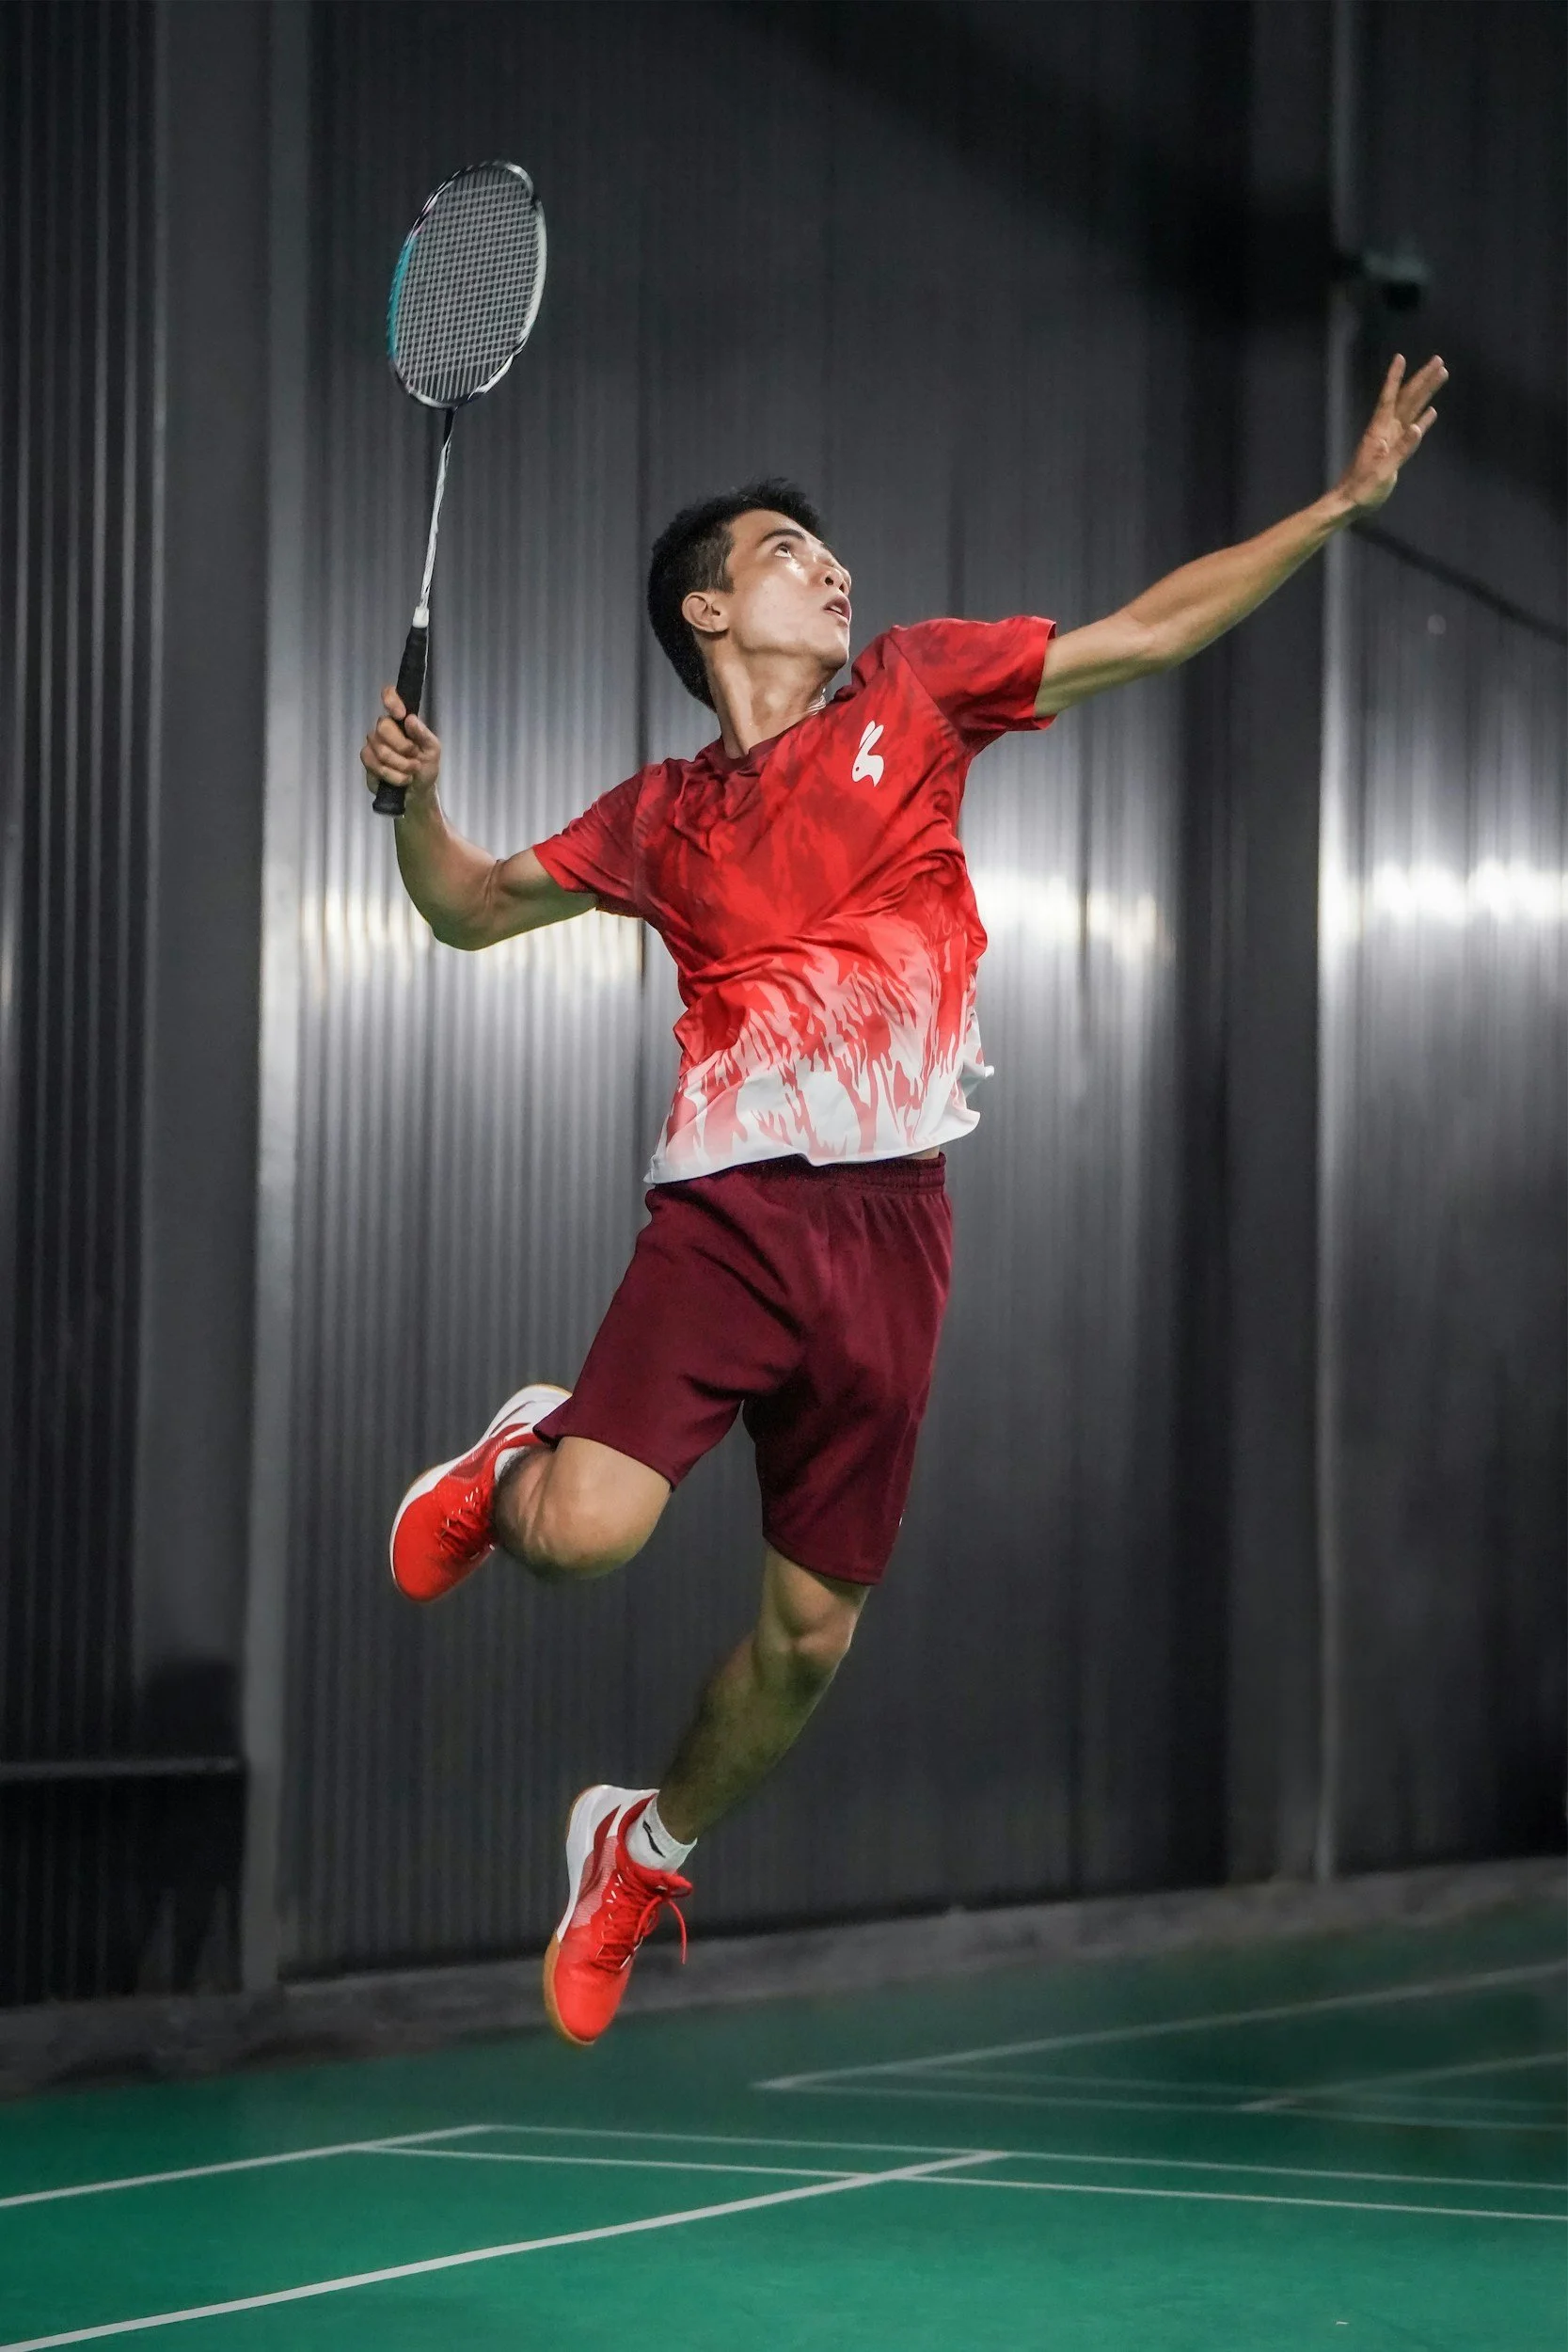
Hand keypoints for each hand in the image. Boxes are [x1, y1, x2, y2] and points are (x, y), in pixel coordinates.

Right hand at [360, 686, 440, 801]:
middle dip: (402, 746)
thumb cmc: (426, 767)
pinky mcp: (368, 760)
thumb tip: (410, 719)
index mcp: (402, 720)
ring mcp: (374, 743)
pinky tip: (401, 779)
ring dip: (401, 765)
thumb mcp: (433, 751)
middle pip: (383, 726)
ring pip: (380, 749)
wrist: (418, 792)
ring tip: (411, 772)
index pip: (390, 696)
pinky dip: (392, 775)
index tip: (400, 715)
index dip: (391, 700)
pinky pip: (374, 764)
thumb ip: (424, 734)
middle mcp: (385, 728)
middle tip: (415, 757)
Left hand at [1338, 353, 1446, 514]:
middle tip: (1439, 361)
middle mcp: (1385, 431)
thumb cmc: (1362, 490)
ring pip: (1411, 410)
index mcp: (1380, 432)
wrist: (1348, 503)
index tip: (1401, 357)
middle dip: (1422, 379)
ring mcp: (1390, 439)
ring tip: (1440, 376)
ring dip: (1425, 393)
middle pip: (1406, 399)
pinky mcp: (1393, 450)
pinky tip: (1431, 412)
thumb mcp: (1383, 472)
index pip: (1390, 399)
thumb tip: (1417, 427)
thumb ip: (1400, 450)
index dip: (1395, 378)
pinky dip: (1422, 419)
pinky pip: (1411, 430)